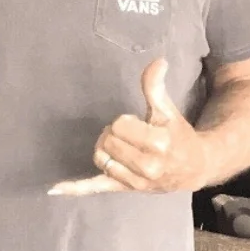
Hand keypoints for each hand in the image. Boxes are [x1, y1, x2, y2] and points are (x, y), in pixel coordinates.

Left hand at [49, 59, 207, 195]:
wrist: (194, 168)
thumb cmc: (178, 136)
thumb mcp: (167, 110)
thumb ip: (155, 87)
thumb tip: (157, 61)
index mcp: (159, 143)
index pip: (119, 125)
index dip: (125, 121)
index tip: (138, 124)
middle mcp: (147, 165)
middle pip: (108, 141)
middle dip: (115, 133)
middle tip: (130, 135)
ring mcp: (134, 180)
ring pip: (100, 158)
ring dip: (105, 148)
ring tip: (121, 146)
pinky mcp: (123, 189)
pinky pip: (95, 188)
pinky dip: (75, 188)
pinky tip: (55, 189)